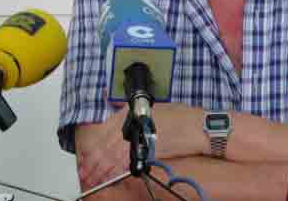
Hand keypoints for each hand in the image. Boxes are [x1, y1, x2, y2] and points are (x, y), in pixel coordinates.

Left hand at [77, 104, 201, 188]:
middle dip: (95, 160)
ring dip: (103, 168)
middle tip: (85, 171)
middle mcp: (136, 122)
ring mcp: (143, 136)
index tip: (87, 155)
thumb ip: (136, 117)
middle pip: (108, 143)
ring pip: (115, 154)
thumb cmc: (184, 118)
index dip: (95, 144)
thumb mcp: (157, 110)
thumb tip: (120, 124)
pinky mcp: (152, 150)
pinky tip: (111, 177)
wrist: (202, 127)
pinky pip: (130, 162)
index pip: (106, 129)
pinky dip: (118, 171)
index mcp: (135, 112)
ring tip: (94, 178)